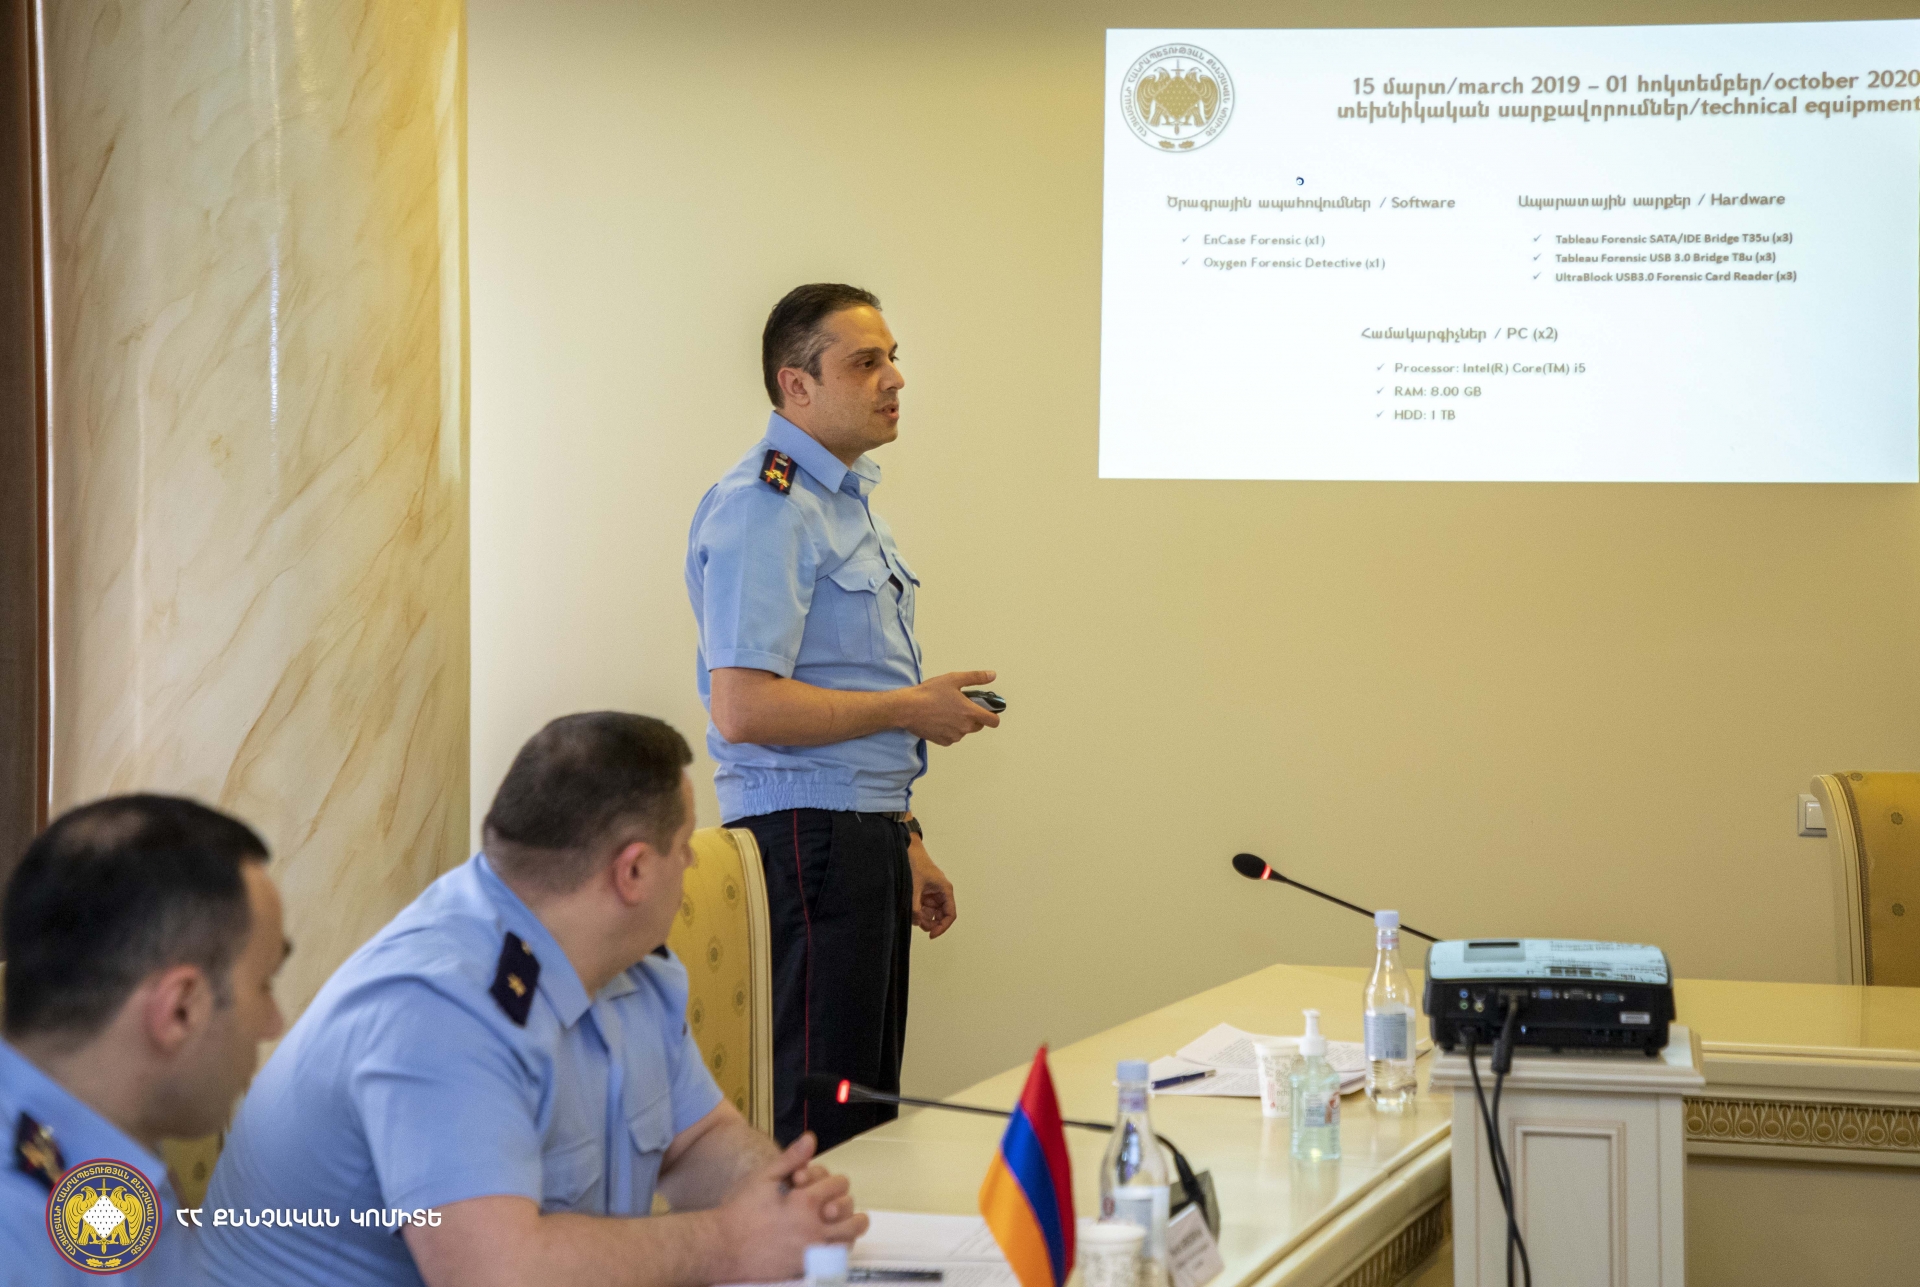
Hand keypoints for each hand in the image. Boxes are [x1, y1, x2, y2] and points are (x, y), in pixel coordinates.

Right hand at [717, 1133, 867, 1281]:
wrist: (722, 1246)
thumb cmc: (740, 1211)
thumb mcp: (764, 1177)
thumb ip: (791, 1158)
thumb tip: (810, 1139)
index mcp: (805, 1203)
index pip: (838, 1186)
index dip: (835, 1181)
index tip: (828, 1185)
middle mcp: (813, 1229)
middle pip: (849, 1216)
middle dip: (848, 1206)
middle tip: (840, 1205)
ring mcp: (810, 1252)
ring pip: (846, 1242)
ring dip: (849, 1230)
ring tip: (847, 1225)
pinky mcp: (803, 1269)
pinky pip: (833, 1263)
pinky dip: (837, 1252)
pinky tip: (832, 1246)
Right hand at [900, 671, 1000, 746]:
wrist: (907, 708)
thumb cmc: (929, 693)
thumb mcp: (954, 679)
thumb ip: (975, 678)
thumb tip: (991, 675)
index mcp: (970, 712)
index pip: (993, 721)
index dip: (993, 716)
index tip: (988, 710)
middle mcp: (964, 727)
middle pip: (979, 726)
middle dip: (974, 717)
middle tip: (960, 705)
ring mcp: (954, 736)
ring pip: (964, 731)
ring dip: (960, 723)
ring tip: (946, 711)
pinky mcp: (943, 741)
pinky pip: (952, 737)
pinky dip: (949, 730)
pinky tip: (939, 720)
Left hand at [907, 834, 956, 937]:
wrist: (908, 850)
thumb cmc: (916, 864)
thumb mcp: (914, 888)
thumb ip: (915, 907)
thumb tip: (917, 922)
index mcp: (945, 890)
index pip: (950, 914)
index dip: (942, 926)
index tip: (932, 934)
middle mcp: (941, 893)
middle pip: (941, 916)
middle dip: (930, 923)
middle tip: (919, 924)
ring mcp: (932, 894)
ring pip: (931, 914)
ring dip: (923, 918)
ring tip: (913, 916)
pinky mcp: (924, 894)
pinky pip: (924, 908)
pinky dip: (918, 912)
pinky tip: (911, 911)